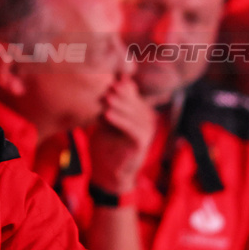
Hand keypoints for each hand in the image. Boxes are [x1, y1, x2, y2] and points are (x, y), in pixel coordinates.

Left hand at [89, 75, 156, 195]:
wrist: (108, 172)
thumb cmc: (105, 144)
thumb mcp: (105, 120)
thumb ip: (107, 104)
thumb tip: (102, 82)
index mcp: (139, 110)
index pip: (131, 92)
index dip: (120, 84)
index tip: (106, 76)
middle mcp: (146, 118)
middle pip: (133, 101)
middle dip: (119, 93)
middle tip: (106, 86)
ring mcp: (147, 131)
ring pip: (133, 114)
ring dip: (120, 105)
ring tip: (106, 98)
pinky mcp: (142, 143)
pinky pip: (132, 129)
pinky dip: (120, 121)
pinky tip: (107, 115)